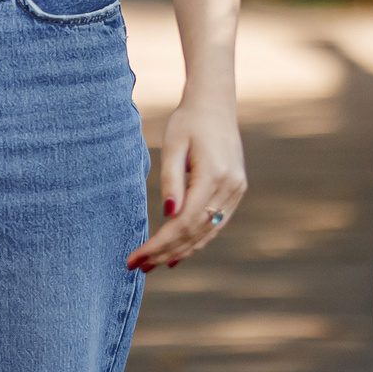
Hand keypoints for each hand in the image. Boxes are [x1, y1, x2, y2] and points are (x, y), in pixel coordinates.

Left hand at [124, 93, 247, 271]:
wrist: (215, 105)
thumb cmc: (188, 122)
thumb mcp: (174, 145)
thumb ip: (171, 180)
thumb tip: (168, 215)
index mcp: (213, 175)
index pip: (184, 222)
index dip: (159, 243)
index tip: (136, 256)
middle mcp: (230, 188)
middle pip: (195, 232)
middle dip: (165, 252)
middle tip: (139, 266)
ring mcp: (236, 191)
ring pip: (207, 232)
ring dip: (180, 251)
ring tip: (153, 264)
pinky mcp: (235, 191)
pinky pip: (215, 224)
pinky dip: (196, 240)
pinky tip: (178, 253)